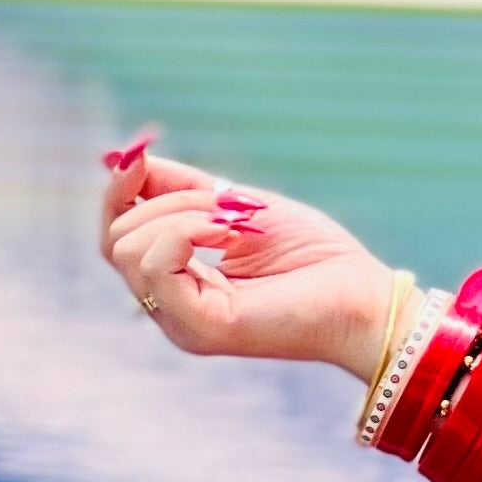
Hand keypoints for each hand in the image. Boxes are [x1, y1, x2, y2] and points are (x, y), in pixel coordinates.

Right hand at [99, 135, 394, 378]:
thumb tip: (121, 157)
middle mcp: (170, 307)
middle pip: (118, 238)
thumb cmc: (315, 256)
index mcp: (178, 283)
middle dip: (167, 200)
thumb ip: (181, 187)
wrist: (365, 295)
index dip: (119, 190)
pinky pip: (156, 267)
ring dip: (181, 214)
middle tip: (229, 205)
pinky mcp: (199, 328)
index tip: (137, 153)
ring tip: (235, 222)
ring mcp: (180, 322)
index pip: (117, 235)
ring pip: (130, 248)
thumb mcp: (237, 207)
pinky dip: (186, 232)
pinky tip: (229, 232)